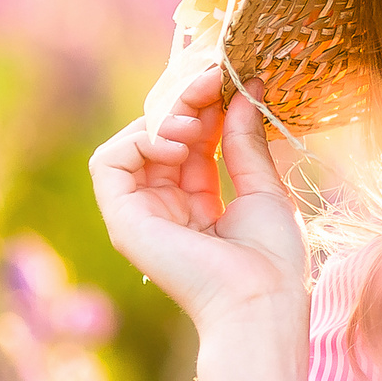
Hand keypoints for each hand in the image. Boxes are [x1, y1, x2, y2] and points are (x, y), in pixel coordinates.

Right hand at [88, 65, 308, 338]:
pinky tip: (176, 143)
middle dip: (185, 103)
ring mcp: (142, 215)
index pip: (191, 141)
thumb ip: (245, 141)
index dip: (204, 106)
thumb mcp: (264, 187)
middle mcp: (166, 207)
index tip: (227, 79)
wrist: (260, 301)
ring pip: (133, 143)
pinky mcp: (123, 221)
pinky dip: (138, 141)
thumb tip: (246, 89)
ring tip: (195, 124)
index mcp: (199, 204)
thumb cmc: (272, 258)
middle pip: (160, 137)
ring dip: (162, 120)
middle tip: (212, 82)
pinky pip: (109, 164)